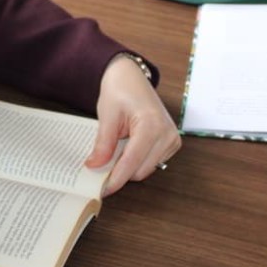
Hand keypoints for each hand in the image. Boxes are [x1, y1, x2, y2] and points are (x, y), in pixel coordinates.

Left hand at [85, 54, 181, 194]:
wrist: (131, 76)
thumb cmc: (120, 90)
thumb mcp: (107, 116)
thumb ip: (103, 144)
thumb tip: (94, 166)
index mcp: (152, 125)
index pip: (132, 163)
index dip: (115, 179)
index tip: (101, 190)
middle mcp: (167, 134)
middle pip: (139, 171)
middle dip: (119, 172)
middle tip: (100, 164)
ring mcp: (172, 139)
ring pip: (145, 169)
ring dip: (128, 166)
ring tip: (115, 148)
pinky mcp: (172, 143)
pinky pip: (151, 163)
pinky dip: (137, 160)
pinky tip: (127, 147)